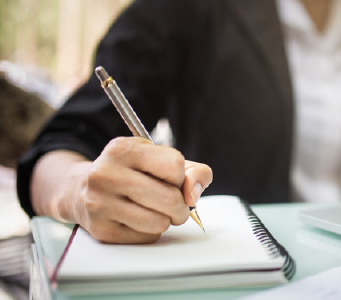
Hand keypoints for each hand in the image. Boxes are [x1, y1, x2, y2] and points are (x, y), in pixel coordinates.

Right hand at [67, 137, 210, 242]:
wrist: (79, 190)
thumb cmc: (130, 173)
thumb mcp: (157, 158)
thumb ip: (191, 171)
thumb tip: (193, 194)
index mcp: (124, 149)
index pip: (174, 165)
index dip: (181, 177)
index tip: (172, 179)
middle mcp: (106, 174)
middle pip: (170, 198)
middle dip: (181, 206)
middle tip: (176, 205)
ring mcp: (100, 203)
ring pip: (160, 222)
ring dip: (166, 221)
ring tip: (156, 211)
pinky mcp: (101, 230)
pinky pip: (147, 237)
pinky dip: (151, 232)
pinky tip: (138, 220)